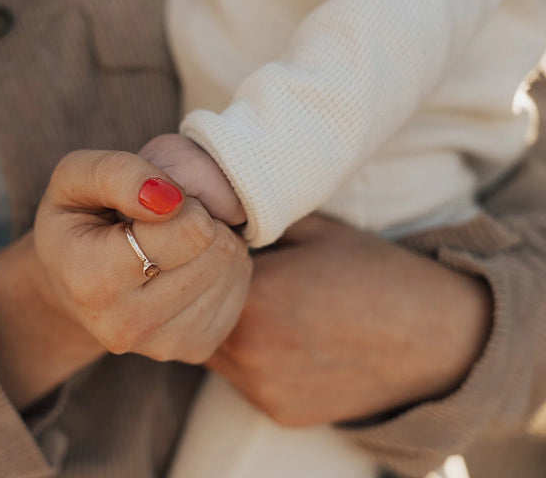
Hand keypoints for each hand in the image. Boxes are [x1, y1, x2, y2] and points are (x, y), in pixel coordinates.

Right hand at [0, 150, 251, 408]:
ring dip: (215, 241)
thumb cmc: (79, 220)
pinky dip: (222, 267)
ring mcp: (164, 344)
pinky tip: (188, 264)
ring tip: (176, 241)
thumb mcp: (76, 177)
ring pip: (233, 268)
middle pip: (218, 248)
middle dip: (202, 219)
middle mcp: (127, 324)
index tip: (156, 202)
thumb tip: (171, 199)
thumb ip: (119, 174)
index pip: (191, 228)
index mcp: (93, 280)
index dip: (182, 199)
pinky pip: (240, 290)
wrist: (74, 285)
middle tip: (168, 220)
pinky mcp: (195, 348)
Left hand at [208, 215, 491, 425]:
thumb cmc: (378, 274)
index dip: (203, 264)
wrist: (436, 337)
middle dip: (208, 300)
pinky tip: (290, 342)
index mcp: (254, 296)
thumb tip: (217, 220)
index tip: (216, 254)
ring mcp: (262, 387)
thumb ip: (256, 225)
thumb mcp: (316, 231)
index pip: (195, 277)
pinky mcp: (279, 412)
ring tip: (270, 311)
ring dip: (228, 332)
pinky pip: (245, 381)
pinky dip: (254, 361)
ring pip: (216, 354)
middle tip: (240, 282)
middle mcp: (248, 349)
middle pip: (197, 320)